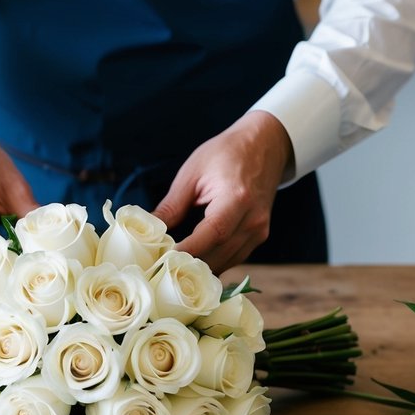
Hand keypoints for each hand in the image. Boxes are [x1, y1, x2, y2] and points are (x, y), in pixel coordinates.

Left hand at [153, 111, 292, 274]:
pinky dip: (214, 262)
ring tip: (173, 269)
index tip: (164, 260)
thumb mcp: (193, 172)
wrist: (265, 145)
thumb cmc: (227, 153)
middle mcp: (253, 219)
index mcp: (237, 198)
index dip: (189, 250)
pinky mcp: (259, 236)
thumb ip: (172, 205)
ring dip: (201, 268)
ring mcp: (259, 231)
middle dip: (189, 265)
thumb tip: (149, 229)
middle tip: (160, 269)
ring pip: (227, 262)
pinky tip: (194, 262)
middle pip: (219, 254)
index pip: (212, 233)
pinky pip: (234, 258)